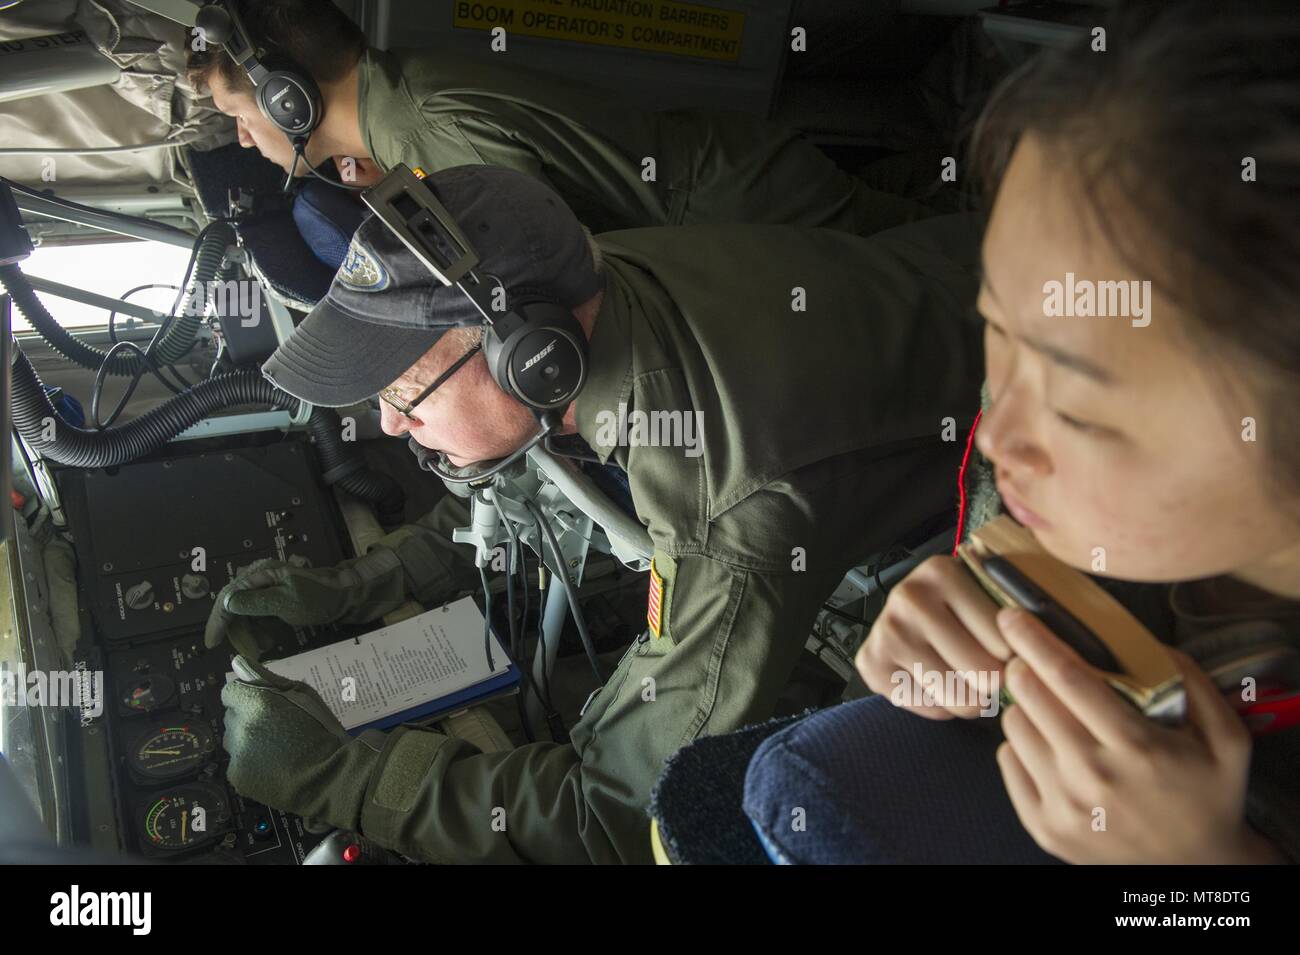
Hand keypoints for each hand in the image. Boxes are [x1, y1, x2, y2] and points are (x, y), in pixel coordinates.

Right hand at [203, 552, 404, 652]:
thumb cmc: (317, 598)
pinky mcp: (274, 600)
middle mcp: (258, 579)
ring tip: (263, 648)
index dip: (217, 621)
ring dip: (250, 634)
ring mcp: (266, 589)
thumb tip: (227, 603)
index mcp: (259, 574)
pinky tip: (268, 642)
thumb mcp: (286, 602)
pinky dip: (260, 631)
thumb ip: (255, 603)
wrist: (345, 596)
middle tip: (250, 652)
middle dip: (239, 632)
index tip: (211, 643)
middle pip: (234, 608)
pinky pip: (258, 617)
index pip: (228, 598)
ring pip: (245, 616)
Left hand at [220, 655, 381, 829]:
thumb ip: (269, 679)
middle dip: (247, 718)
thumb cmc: (321, 730)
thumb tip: (240, 663)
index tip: (263, 704)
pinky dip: (250, 764)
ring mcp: (237, 754)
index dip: (246, 696)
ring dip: (247, 740)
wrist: (328, 776)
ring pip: (233, 740)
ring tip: (274, 749)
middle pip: (232, 716)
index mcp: (256, 703)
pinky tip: (272, 767)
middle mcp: (240, 727)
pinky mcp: (237, 776)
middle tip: (275, 728)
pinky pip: (237, 763)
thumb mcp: (304, 695)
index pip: (230, 692)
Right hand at [855, 555, 1009, 718]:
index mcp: (943, 573)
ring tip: (965, 679)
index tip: (1011, 652)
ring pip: (959, 698)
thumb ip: (1016, 611)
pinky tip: (936, 682)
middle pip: (984, 674)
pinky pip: (931, 709)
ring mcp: (887, 633)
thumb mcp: (984, 593)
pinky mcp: (871, 665)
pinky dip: (942, 706)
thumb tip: (1043, 653)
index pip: (1006, 640)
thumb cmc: (955, 609)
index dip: (1015, 656)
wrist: (901, 615)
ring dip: (971, 699)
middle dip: (994, 683)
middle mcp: (909, 599)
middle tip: (989, 673)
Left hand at [995, 608, 1281, 863]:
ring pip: (1014, 727)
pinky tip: (1047, 746)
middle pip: (1029, 698)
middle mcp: (1092, 775)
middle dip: (1022, 667)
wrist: (1195, 869)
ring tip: (1049, 709)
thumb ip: (1193, 683)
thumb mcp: (1226, 739)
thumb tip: (1149, 642)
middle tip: (1029, 660)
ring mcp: (1064, 805)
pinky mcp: (1043, 826)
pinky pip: (1007, 762)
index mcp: (1135, 746)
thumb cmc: (1209, 796)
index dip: (1035, 641)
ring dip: (1024, 707)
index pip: (1068, 678)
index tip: (1013, 616)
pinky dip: (1020, 745)